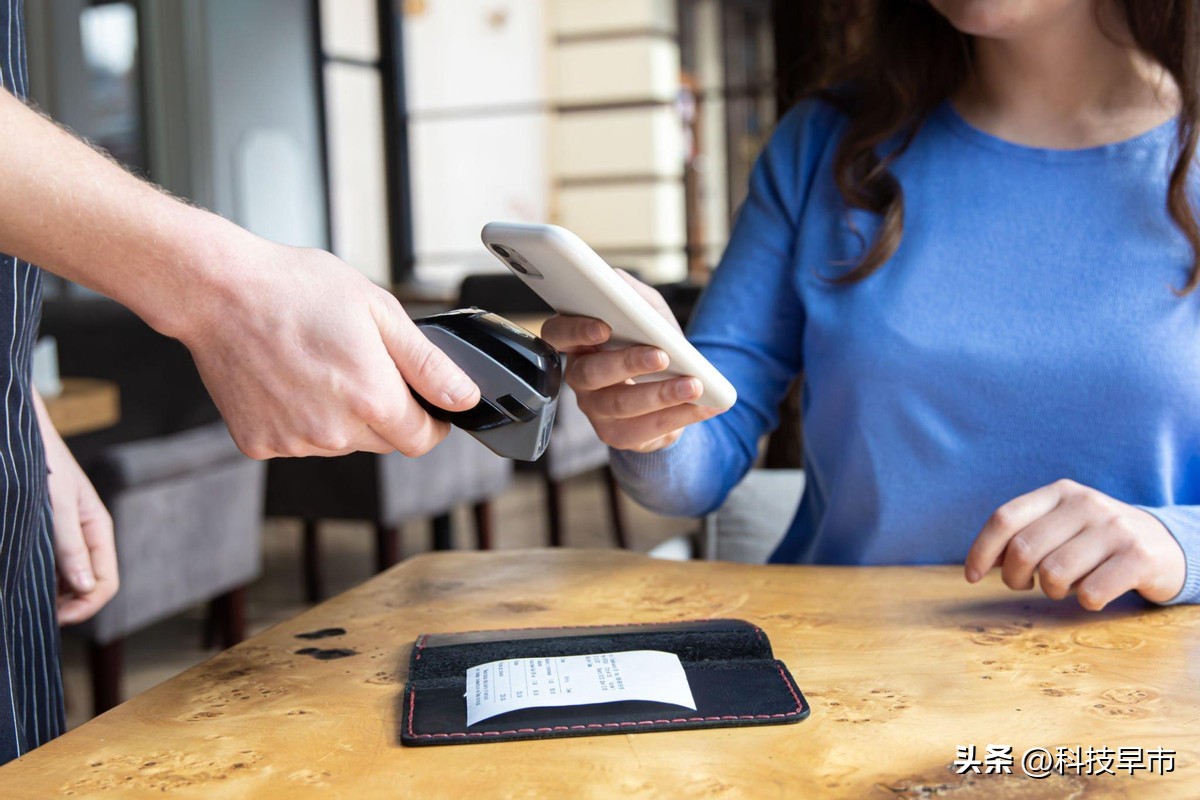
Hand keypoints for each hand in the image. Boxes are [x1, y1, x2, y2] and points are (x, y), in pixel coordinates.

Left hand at [34, 393, 117, 623]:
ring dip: (54, 595)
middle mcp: (85, 537)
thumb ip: (71, 545)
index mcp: (98, 530)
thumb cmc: (44, 463)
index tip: (56, 616)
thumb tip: (84, 587)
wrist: (21, 434)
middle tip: (37, 612)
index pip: (106, 583)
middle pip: (89, 586)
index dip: (86, 605)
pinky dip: (43, 581)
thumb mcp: (58, 506)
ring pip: (69, 581)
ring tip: (29, 598)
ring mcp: (66, 537)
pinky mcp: (47, 535)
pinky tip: (23, 579)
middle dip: (69, 605)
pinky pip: (52, 568)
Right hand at [179, 239, 480, 458]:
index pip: (423, 439)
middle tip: (359, 361)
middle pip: (383, 441)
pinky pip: (299, 441)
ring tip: (317, 363)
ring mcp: (294, 443)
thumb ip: (428, 364)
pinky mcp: (260, 445)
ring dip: (341, 415)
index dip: (431, 419)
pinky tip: (288, 379)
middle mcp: (334, 432)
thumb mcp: (380, 311)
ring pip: (341, 442)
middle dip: (384, 409)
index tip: (424, 399)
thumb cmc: (296, 290)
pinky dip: (300, 417)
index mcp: (371, 399)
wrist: (218, 292)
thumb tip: (464, 398)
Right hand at [540, 271, 720, 451]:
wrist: (672, 386)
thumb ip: (631, 294)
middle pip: (589, 373)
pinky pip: (643, 431)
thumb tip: (616, 282)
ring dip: (660, 394)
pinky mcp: (617, 435)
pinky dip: (678, 417)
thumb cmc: (652, 342)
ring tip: (693, 384)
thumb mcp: (647, 311)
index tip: (604, 327)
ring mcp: (595, 410)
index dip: (575, 331)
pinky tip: (702, 405)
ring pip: (619, 405)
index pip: (557, 334)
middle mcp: (580, 378)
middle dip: (627, 363)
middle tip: (662, 356)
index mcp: (579, 342)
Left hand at [965, 479, 1185, 609]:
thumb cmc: (1098, 542)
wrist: (1167, 545)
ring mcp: (1115, 528)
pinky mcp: (1139, 557)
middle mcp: (1087, 503)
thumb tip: (983, 562)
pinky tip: (1095, 593)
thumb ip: (1025, 536)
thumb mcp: (1062, 526)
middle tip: (1028, 586)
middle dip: (1015, 578)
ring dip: (1053, 591)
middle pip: (1024, 549)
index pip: (1004, 518)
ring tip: (1066, 587)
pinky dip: (1086, 603)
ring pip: (1055, 574)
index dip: (981, 550)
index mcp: (1060, 492)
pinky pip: (1091, 593)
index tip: (972, 577)